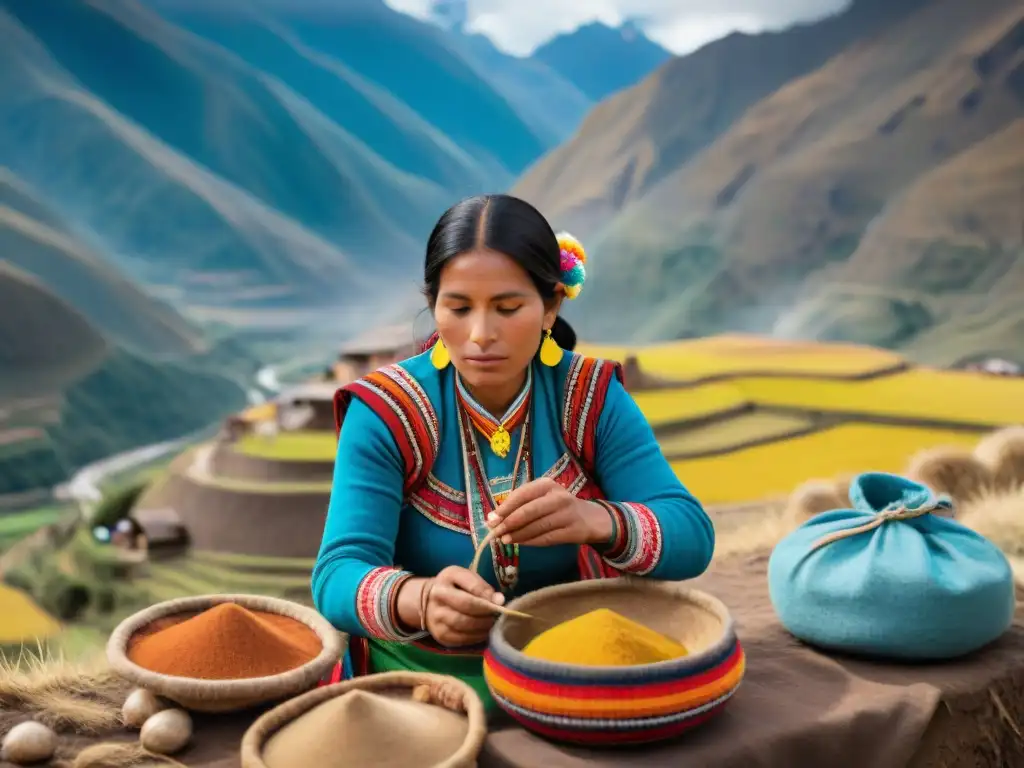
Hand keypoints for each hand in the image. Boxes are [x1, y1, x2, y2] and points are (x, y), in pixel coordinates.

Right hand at [422, 566, 505, 647]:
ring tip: (492, 622)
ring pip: (464, 629)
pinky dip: (477, 637)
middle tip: (497, 615)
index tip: (500, 603)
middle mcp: (436, 606)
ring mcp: (437, 623)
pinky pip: (462, 640)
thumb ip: (481, 586)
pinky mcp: (441, 636)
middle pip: (465, 616)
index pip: (468, 599)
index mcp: (442, 588)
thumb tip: (499, 600)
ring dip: (483, 627)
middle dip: (486, 617)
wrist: (430, 599)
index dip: (487, 602)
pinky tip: (483, 630)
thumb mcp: (464, 577)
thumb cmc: (453, 585)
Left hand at [487, 477, 612, 546]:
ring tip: (504, 540)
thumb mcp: (541, 498)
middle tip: (495, 532)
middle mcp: (558, 497)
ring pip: (536, 526)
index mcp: (547, 485)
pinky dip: (530, 542)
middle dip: (509, 523)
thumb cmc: (557, 506)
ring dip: (518, 535)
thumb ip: (519, 506)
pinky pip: (546, 538)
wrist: (589, 518)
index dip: (505, 507)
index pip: (522, 494)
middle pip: (528, 511)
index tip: (491, 519)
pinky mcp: (572, 531)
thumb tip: (492, 518)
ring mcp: (567, 514)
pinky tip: (520, 543)